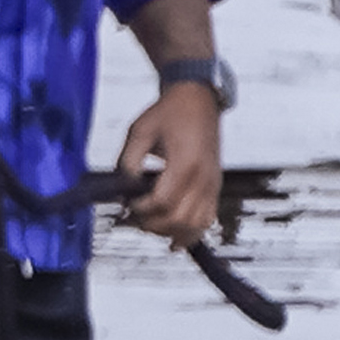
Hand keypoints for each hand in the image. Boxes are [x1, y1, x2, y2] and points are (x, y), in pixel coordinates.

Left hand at [115, 81, 225, 242]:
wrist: (198, 99)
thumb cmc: (169, 112)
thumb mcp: (139, 131)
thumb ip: (128, 161)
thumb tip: (123, 190)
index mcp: (185, 163)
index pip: (162, 202)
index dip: (141, 209)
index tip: (128, 203)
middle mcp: (203, 177)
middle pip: (179, 220)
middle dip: (153, 224)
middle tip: (134, 217)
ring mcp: (212, 183)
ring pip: (195, 226)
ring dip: (171, 232)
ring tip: (151, 226)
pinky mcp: (215, 185)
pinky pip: (208, 219)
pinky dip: (192, 233)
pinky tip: (175, 240)